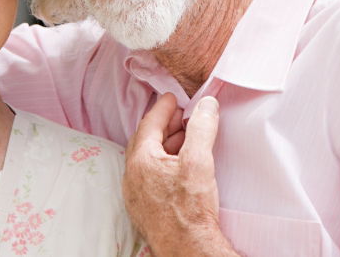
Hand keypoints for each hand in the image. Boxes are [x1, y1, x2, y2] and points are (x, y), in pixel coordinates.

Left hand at [124, 94, 237, 255]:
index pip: (149, 123)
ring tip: (185, 139)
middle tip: (181, 116)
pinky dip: (162, 163)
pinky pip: (148, 176)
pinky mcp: (143, 207)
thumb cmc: (190, 208)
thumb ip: (202, 128)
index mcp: (141, 160)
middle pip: (145, 140)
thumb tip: (206, 104)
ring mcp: (135, 193)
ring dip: (164, 145)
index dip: (163, 108)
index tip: (172, 98)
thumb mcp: (199, 160)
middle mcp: (132, 175)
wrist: (186, 248)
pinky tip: (177, 166)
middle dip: (163, 125)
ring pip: (146, 159)